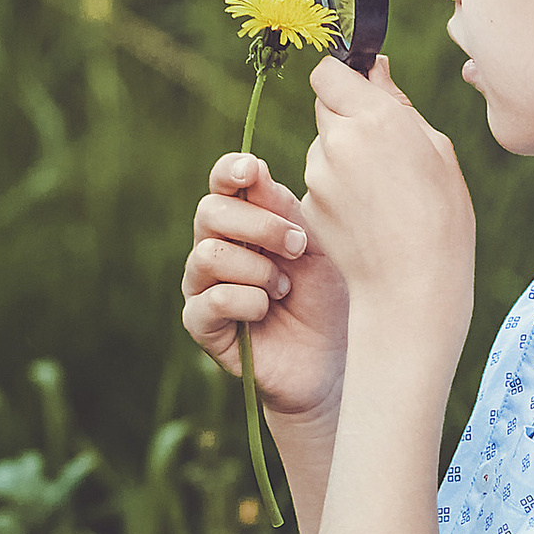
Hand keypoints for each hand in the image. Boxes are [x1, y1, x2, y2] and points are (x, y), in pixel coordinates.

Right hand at [181, 152, 349, 425]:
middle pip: (210, 213)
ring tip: (284, 289)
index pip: (221, 183)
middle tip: (299, 248)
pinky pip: (214, 299)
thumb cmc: (326, 299)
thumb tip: (253, 171)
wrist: (332, 362)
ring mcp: (202, 287)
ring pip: (208, 256)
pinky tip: (269, 311)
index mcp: (242, 223)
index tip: (253, 171)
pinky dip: (249, 302)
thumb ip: (284, 211)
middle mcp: (214, 249)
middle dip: (260, 226)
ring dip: (257, 269)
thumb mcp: (314, 249)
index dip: (230, 171)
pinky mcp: (202, 325)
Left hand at [300, 58, 474, 366]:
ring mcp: (317, 174)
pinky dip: (337, 189)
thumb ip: (398, 103)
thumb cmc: (442, 217)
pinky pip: (320, 180)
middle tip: (383, 149)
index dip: (344, 78)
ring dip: (343, 155)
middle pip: (325, 106)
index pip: (328, 72)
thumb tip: (374, 69)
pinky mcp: (307, 203)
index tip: (361, 92)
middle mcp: (338, 140)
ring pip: (322, 145)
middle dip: (347, 117)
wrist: (413, 285)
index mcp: (376, 118)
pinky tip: (366, 215)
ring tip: (381, 193)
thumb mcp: (437, 150)